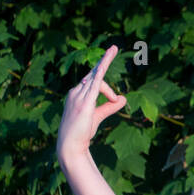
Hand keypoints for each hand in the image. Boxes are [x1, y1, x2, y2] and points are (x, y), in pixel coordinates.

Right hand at [57, 44, 126, 163]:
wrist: (70, 146)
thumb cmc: (81, 132)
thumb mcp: (97, 116)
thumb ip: (110, 106)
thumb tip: (123, 98)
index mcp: (76, 94)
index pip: (91, 79)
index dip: (100, 69)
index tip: (108, 57)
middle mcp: (75, 92)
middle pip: (94, 75)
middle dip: (104, 61)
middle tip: (114, 48)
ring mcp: (78, 97)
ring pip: (96, 78)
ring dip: (105, 65)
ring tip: (114, 52)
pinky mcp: (84, 104)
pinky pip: (94, 85)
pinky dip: (100, 73)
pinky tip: (104, 65)